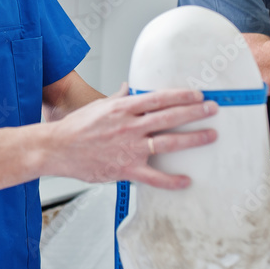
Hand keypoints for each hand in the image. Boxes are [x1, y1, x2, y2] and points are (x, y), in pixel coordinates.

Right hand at [45, 84, 217, 190]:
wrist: (57, 149)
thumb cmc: (75, 128)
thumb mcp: (97, 106)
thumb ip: (117, 98)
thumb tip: (129, 88)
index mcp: (123, 108)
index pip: (159, 98)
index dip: (181, 95)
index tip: (197, 95)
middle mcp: (129, 126)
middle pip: (169, 116)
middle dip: (194, 112)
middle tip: (213, 109)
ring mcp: (129, 148)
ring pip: (168, 141)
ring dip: (193, 138)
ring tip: (211, 135)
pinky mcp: (126, 169)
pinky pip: (154, 176)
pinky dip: (172, 180)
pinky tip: (186, 180)